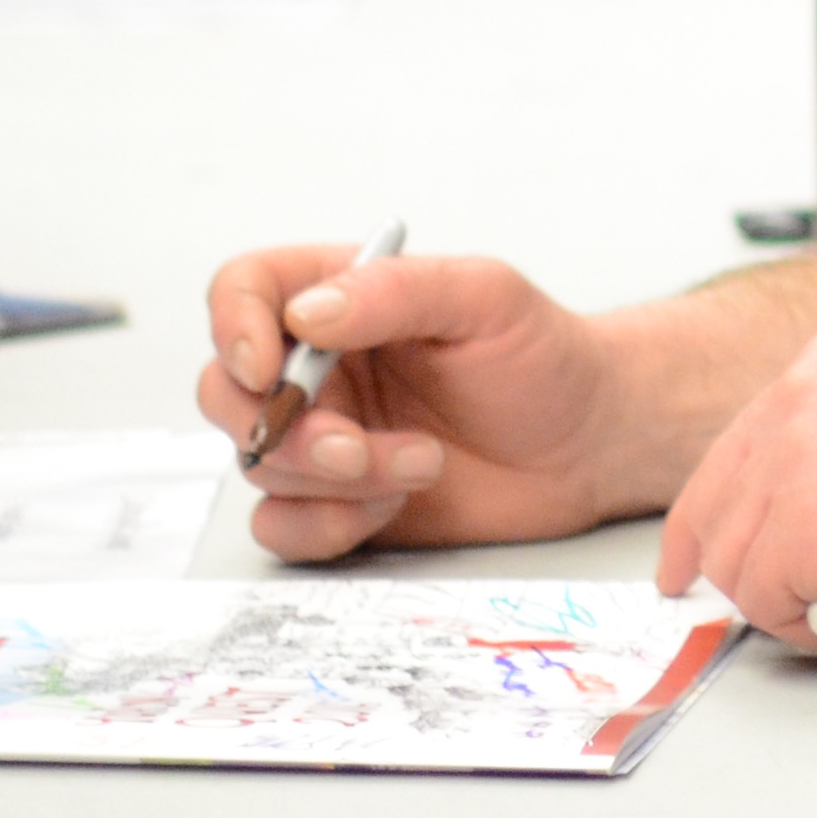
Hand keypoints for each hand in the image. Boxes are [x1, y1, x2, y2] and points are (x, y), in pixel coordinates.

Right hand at [202, 242, 657, 558]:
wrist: (588, 442)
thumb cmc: (544, 358)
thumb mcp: (485, 298)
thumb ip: (396, 292)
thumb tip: (307, 313)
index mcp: (342, 298)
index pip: (244, 290)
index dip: (233, 325)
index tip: (266, 365)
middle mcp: (320, 366)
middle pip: (227, 392)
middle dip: (283, 429)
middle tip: (352, 446)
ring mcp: (323, 437)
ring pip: (258, 465)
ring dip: (331, 479)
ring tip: (421, 463)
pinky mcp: (338, 502)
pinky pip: (283, 527)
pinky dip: (331, 524)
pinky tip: (396, 502)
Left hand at [654, 326, 816, 660]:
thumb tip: (786, 509)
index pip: (734, 449)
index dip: (710, 516)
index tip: (690, 554)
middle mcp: (800, 392)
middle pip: (716, 507)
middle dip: (732, 565)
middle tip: (741, 600)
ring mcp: (792, 458)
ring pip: (735, 563)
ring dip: (786, 601)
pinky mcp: (796, 528)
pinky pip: (762, 602)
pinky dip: (804, 625)